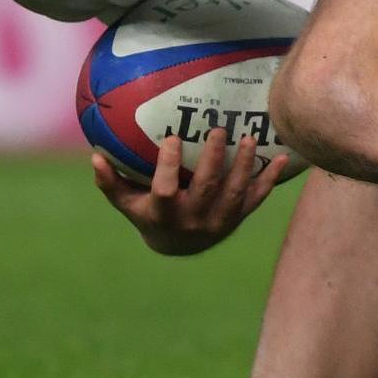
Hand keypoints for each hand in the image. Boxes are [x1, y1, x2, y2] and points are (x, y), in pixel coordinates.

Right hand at [90, 129, 287, 255]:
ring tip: (249, 138)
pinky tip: (284, 158)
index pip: (166, 191)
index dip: (170, 167)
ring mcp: (219, 222)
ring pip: (235, 193)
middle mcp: (194, 221)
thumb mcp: (127, 203)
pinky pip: (256, 199)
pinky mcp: (237, 219)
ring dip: (244, 165)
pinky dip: (270, 180)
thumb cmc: (148, 214)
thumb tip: (94, 155)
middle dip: (215, 160)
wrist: (179, 247)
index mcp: (165, 215)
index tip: (172, 138)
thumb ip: (111, 182)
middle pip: (207, 189)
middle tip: (219, 129)